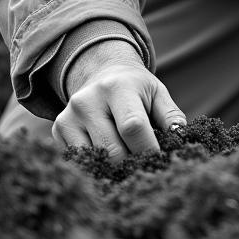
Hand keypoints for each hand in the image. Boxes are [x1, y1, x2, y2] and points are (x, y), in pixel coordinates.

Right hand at [51, 39, 185, 157]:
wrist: (102, 72)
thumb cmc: (136, 88)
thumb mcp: (157, 92)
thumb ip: (170, 116)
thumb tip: (179, 140)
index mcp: (118, 87)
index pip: (133, 127)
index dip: (148, 149)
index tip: (159, 159)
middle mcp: (88, 100)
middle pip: (113, 149)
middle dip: (132, 161)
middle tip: (143, 162)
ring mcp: (69, 115)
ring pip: (96, 159)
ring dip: (114, 166)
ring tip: (126, 156)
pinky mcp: (58, 129)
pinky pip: (80, 160)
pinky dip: (97, 164)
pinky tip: (106, 154)